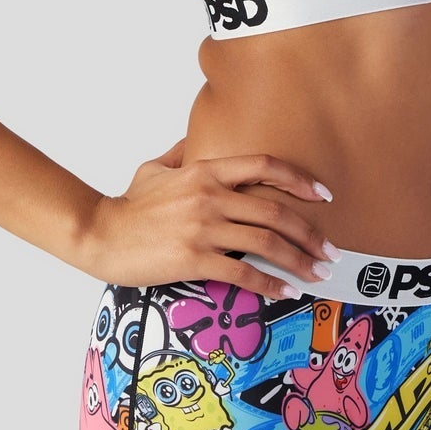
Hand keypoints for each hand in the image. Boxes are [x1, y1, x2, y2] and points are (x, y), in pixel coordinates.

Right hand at [78, 137, 337, 299]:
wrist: (100, 234)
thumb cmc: (129, 205)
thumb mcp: (156, 168)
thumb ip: (184, 153)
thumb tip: (198, 138)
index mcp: (205, 170)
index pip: (265, 166)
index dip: (299, 179)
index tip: (324, 195)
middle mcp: (210, 195)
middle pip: (275, 210)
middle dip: (310, 232)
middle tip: (330, 250)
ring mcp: (203, 227)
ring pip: (266, 241)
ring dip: (299, 259)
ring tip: (318, 273)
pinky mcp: (195, 257)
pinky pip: (244, 271)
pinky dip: (270, 283)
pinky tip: (286, 291)